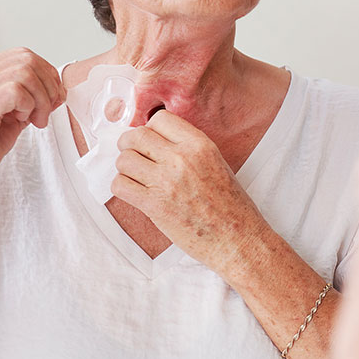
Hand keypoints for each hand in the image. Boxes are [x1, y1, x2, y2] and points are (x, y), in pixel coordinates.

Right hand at [0, 47, 65, 205]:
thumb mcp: (10, 118)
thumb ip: (29, 99)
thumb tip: (57, 88)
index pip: (23, 55)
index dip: (46, 75)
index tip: (52, 101)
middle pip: (26, 59)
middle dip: (48, 85)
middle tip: (46, 112)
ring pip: (25, 73)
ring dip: (41, 98)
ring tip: (36, 120)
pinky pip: (16, 90)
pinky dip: (29, 105)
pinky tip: (24, 122)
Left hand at [111, 110, 268, 274]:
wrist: (238, 239)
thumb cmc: (231, 206)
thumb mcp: (217, 163)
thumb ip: (189, 149)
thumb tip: (159, 143)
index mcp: (200, 145)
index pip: (159, 119)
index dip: (150, 129)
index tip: (151, 141)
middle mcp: (181, 158)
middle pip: (136, 136)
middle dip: (130, 145)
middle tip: (134, 156)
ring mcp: (166, 181)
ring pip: (124, 160)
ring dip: (125, 168)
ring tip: (136, 177)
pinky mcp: (154, 205)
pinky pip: (120, 185)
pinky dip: (121, 187)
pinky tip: (133, 192)